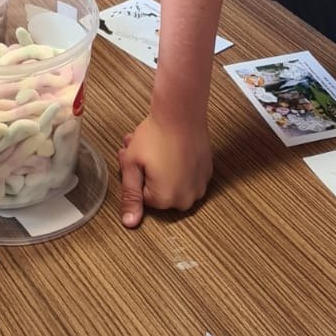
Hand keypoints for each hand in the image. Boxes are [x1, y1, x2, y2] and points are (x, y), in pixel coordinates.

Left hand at [118, 113, 211, 227]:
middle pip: (157, 190)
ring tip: (155, 145)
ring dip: (161, 168)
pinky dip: (178, 164)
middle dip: (146, 171)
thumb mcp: (132, 165)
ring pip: (172, 182)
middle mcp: (186, 198)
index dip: (135, 174)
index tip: (134, 159)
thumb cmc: (156, 135)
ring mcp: (199, 185)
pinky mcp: (206, 172)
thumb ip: (130, 196)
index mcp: (165, 199)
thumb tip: (129, 223)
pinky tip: (171, 147)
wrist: (181, 112)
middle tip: (140, 150)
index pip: (142, 196)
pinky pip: (187, 175)